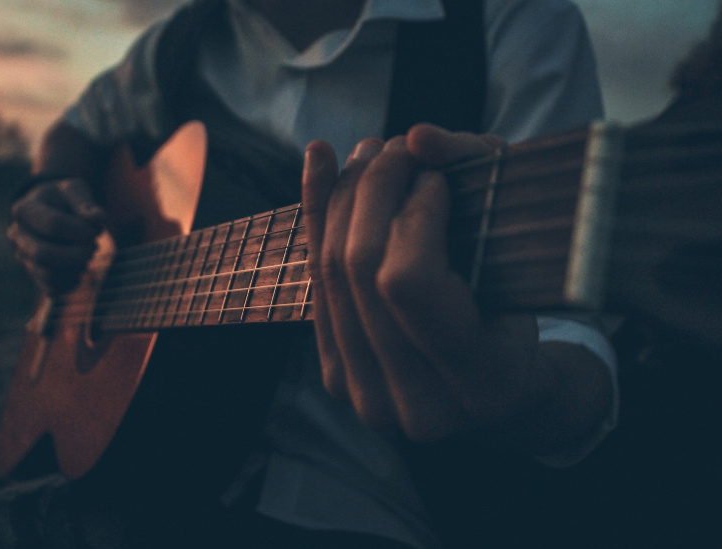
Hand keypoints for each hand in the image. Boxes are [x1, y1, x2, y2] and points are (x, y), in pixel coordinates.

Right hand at [8, 178, 104, 295]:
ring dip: (76, 267)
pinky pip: (52, 289)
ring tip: (87, 254)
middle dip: (76, 254)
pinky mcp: (34, 274)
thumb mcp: (75, 189)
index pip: (53, 225)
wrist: (52, 210)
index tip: (98, 229)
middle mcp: (17, 235)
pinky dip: (72, 282)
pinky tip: (80, 268)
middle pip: (43, 254)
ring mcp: (23, 257)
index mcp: (24, 210)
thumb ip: (85, 202)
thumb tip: (98, 218)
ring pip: (48, 274)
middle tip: (95, 247)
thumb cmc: (65, 198)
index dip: (81, 230)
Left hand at [302, 124, 610, 450]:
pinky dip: (315, 216)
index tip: (436, 178)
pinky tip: (320, 160)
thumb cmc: (523, 311)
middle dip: (374, 190)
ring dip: (344, 197)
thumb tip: (418, 138)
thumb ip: (482, 180)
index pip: (408, 280)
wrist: (498, 388)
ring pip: (328, 273)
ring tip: (370, 152)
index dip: (415, 213)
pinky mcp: (338, 376)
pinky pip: (314, 284)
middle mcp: (416, 403)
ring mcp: (367, 396)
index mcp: (478, 382)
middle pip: (358, 271)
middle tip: (397, 149)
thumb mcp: (526, 248)